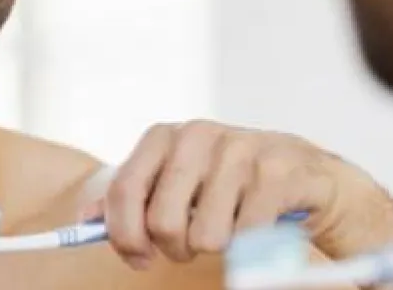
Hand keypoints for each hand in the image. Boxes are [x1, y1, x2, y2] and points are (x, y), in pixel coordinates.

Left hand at [81, 120, 392, 269]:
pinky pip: (248, 237)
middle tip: (190, 246)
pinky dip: (251, 245)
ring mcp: (241, 150)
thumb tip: (85, 220)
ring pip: (206, 236)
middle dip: (174, 249)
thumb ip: (133, 197)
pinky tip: (259, 225)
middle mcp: (199, 135)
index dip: (123, 236)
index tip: (138, 258)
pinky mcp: (279, 171)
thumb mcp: (176, 183)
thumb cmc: (230, 183)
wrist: (307, 174)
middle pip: (163, 222)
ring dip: (216, 248)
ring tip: (229, 228)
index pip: (123, 190)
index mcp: (165, 136)